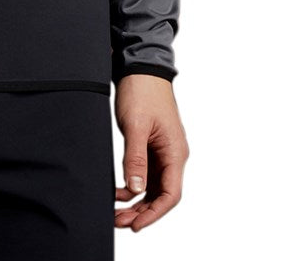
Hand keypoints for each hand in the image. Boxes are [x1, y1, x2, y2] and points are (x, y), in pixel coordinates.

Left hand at [113, 74, 188, 231]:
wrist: (141, 68)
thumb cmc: (142, 91)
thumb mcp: (136, 125)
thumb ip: (136, 158)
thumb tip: (136, 189)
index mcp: (175, 152)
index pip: (171, 194)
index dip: (154, 213)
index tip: (136, 225)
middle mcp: (172, 155)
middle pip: (161, 194)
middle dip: (141, 211)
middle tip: (118, 221)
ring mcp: (162, 151)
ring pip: (153, 186)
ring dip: (136, 201)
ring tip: (116, 211)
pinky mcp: (151, 146)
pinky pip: (146, 173)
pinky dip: (133, 185)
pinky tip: (119, 191)